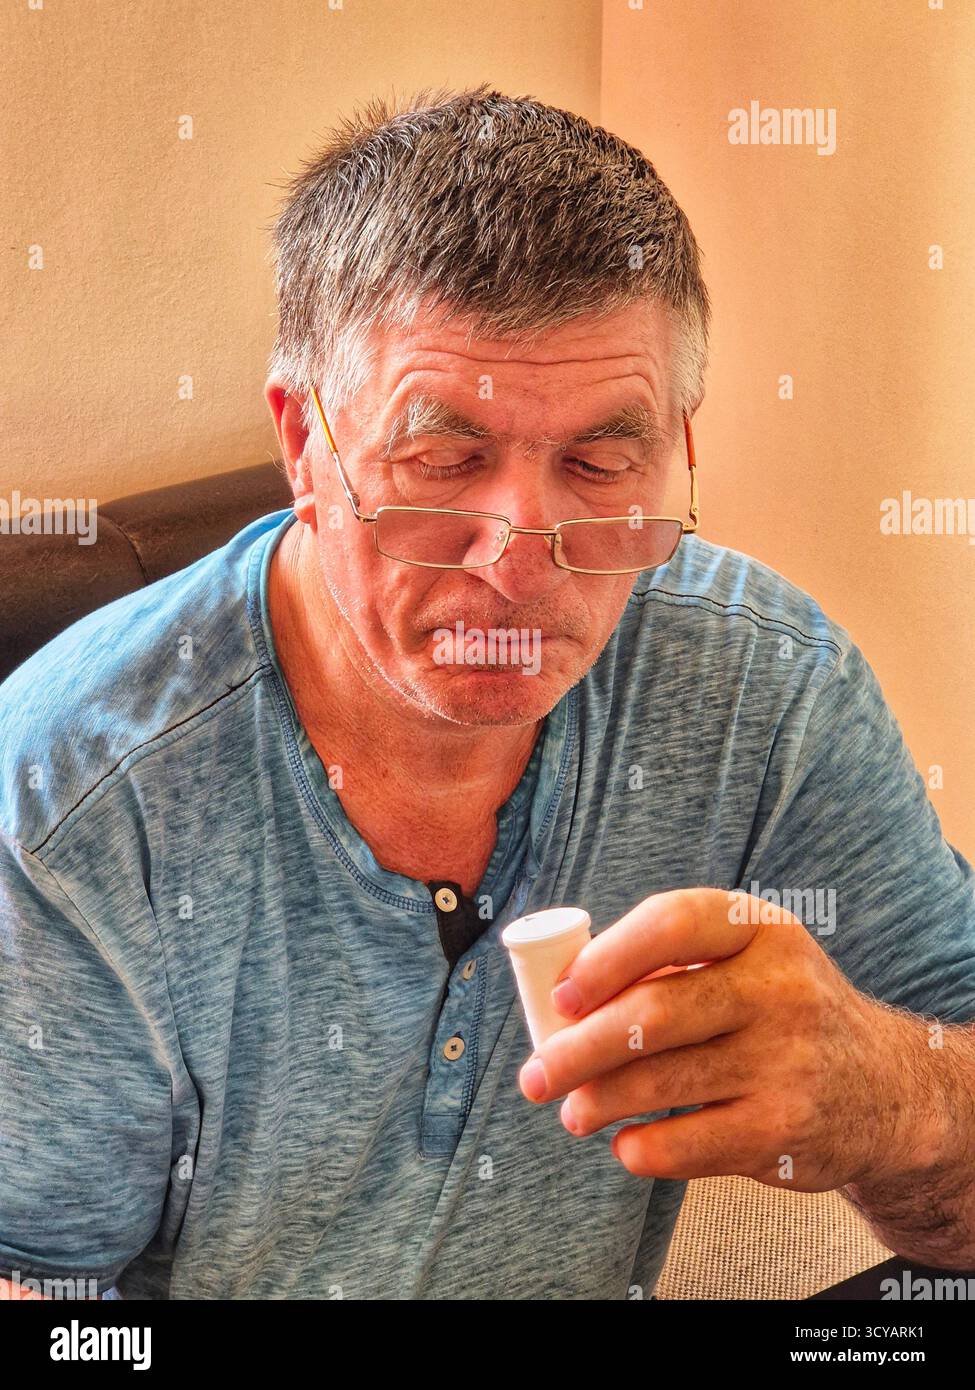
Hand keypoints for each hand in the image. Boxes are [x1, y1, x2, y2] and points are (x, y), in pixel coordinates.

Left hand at [516, 888, 906, 1190]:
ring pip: (663, 1082)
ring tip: (572, 1111)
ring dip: (599, 1102)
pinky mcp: (787, 1130)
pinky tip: (626, 1144)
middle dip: (578, 1048)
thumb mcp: (750, 960)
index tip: (561, 997)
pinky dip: (643, 1149)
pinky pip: (690, 1144)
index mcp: (761, 929)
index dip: (606, 958)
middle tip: (536, 1075)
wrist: (884, 1088)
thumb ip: (673, 964)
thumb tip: (561, 1001)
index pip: (672, 923)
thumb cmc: (782, 1011)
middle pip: (655, 1014)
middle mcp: (781, 988)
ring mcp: (789, 1061)